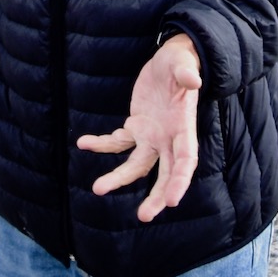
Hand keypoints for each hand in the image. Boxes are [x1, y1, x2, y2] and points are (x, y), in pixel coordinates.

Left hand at [77, 36, 201, 221]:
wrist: (170, 60)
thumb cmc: (180, 61)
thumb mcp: (183, 63)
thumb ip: (187, 73)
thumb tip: (194, 81)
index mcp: (184, 127)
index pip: (186, 160)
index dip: (180, 180)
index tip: (173, 200)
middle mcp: (168, 137)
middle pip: (164, 173)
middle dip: (157, 196)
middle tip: (144, 216)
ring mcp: (151, 135)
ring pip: (136, 164)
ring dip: (119, 177)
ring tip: (98, 189)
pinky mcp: (136, 126)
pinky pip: (117, 141)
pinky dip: (101, 144)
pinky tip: (84, 143)